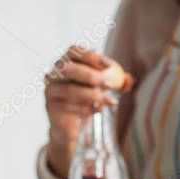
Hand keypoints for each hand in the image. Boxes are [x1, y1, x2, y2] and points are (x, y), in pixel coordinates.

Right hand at [44, 47, 121, 178]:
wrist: (74, 126)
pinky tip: (98, 111)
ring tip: (110, 102)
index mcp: (66, 62)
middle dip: (90, 75)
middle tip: (109, 84)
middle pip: (68, 68)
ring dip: (93, 96)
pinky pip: (68, 107)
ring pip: (69, 90)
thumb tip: (130, 80)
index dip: (91, 56)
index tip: (109, 66)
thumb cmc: (89, 101)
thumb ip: (118, 83)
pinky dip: (86, 109)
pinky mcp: (50, 107)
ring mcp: (50, 90)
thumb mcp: (105, 90)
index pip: (74, 51)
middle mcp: (54, 73)